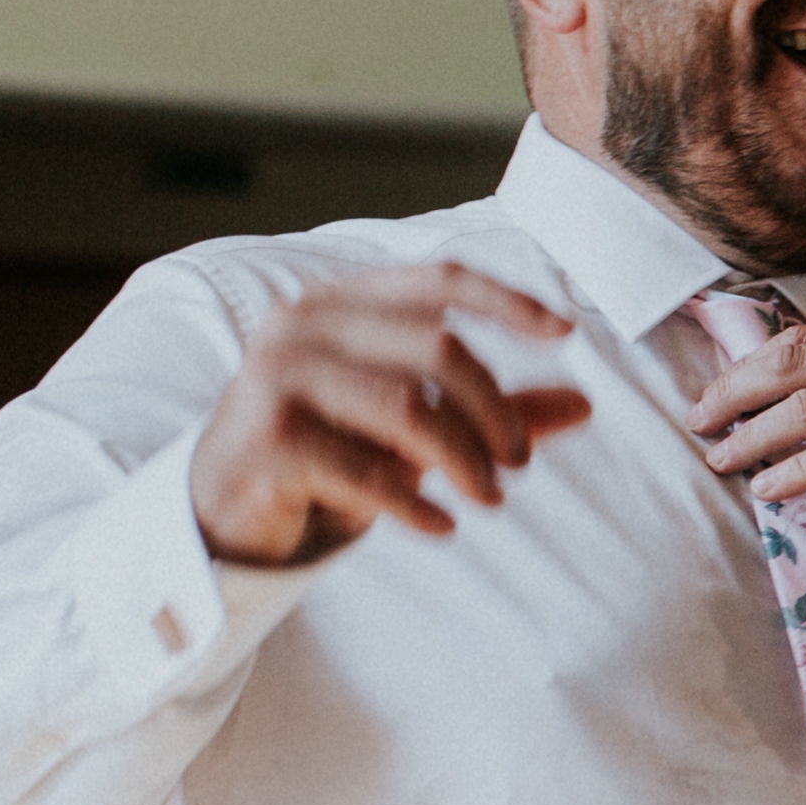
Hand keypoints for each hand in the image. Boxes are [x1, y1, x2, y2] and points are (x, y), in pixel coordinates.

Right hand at [192, 266, 589, 566]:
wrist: (222, 508)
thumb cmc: (325, 453)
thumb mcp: (409, 426)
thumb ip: (486, 410)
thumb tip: (583, 405)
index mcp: (336, 300)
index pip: (439, 279)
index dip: (509, 300)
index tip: (567, 332)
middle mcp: (302, 324)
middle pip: (441, 349)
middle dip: (497, 410)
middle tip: (518, 462)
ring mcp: (278, 377)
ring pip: (412, 409)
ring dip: (465, 461)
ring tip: (487, 497)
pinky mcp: (269, 439)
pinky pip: (370, 471)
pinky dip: (416, 505)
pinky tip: (438, 525)